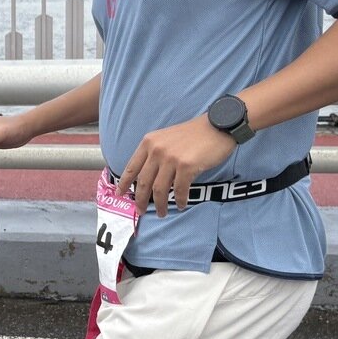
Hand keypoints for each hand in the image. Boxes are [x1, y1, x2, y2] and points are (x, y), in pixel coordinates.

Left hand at [114, 114, 235, 217]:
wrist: (218, 125)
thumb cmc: (193, 134)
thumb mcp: (166, 138)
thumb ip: (154, 154)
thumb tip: (148, 178)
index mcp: (148, 142)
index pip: (131, 167)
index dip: (124, 183)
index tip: (120, 194)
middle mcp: (156, 150)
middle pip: (143, 182)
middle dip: (140, 200)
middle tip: (141, 211)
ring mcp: (171, 158)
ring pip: (159, 189)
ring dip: (160, 204)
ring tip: (162, 213)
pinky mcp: (186, 166)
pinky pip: (179, 190)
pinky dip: (180, 200)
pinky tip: (181, 204)